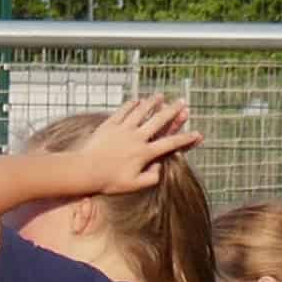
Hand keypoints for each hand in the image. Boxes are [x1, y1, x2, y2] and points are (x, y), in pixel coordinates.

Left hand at [64, 92, 202, 196]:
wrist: (83, 171)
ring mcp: (122, 129)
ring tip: (160, 96)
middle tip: (182, 102)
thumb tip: (159, 165)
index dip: (186, 138)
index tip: (197, 134)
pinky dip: (131, 104)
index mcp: (145, 153)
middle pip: (159, 121)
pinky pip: (122, 111)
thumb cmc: (108, 181)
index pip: (171, 143)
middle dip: (173, 111)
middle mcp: (136, 138)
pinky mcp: (109, 125)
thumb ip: (151, 177)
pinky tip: (136, 100)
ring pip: (141, 111)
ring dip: (152, 103)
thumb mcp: (134, 185)